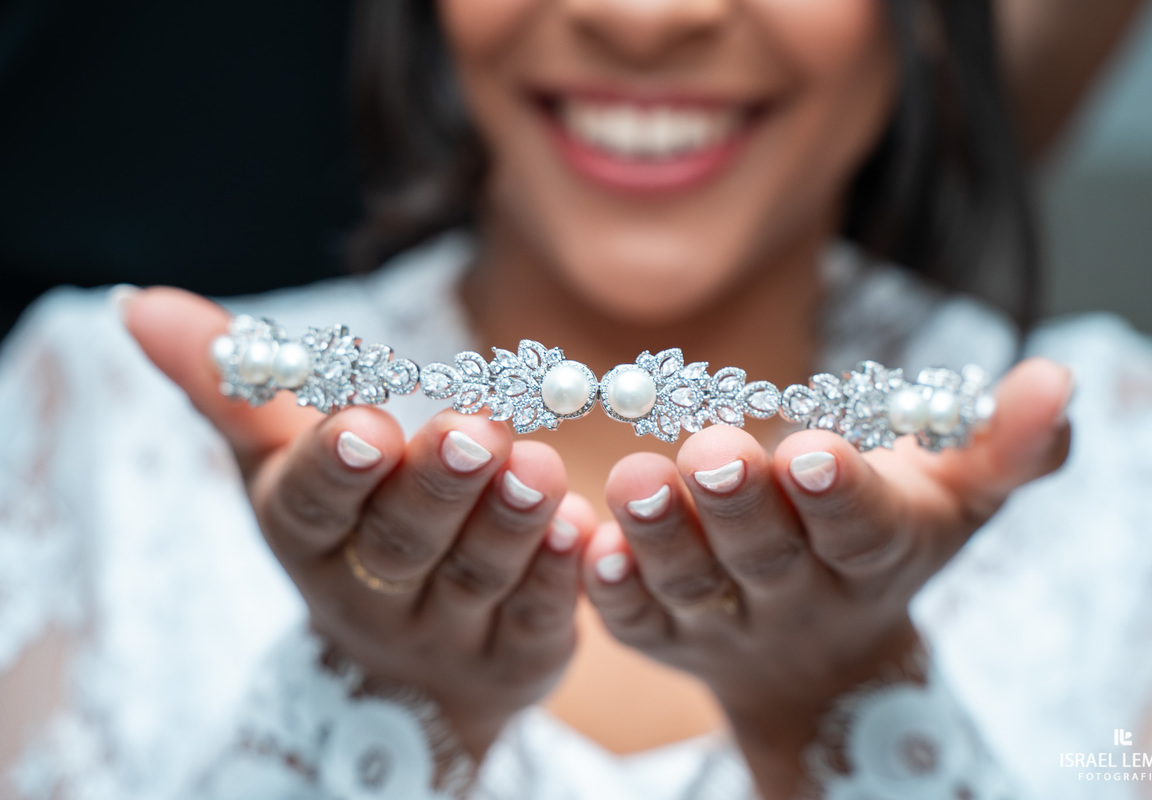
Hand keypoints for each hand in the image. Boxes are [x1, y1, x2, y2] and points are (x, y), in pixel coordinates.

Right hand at [123, 288, 595, 760]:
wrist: (406, 670)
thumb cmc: (344, 531)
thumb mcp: (278, 460)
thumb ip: (230, 385)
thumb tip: (138, 305)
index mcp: (308, 537)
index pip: (312, 507)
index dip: (336, 470)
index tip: (365, 424)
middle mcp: (373, 591)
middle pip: (401, 540)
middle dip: (436, 486)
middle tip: (474, 432)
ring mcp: (446, 630)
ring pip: (475, 576)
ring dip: (508, 523)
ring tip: (540, 467)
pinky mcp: (517, 652)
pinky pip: (538, 616)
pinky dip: (558, 575)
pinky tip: (583, 529)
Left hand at [582, 358, 1072, 798]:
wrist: (820, 662)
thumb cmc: (888, 547)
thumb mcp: (958, 501)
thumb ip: (1007, 445)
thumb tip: (1056, 378)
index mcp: (871, 556)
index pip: (858, 531)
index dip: (838, 496)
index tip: (813, 451)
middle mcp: (797, 596)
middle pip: (766, 557)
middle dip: (741, 506)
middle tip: (712, 452)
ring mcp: (726, 621)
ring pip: (691, 585)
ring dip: (662, 535)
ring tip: (635, 479)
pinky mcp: (663, 632)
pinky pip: (634, 618)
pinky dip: (611, 586)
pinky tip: (589, 541)